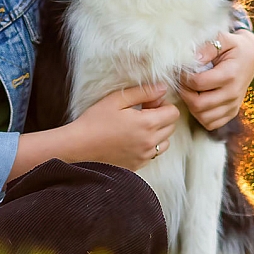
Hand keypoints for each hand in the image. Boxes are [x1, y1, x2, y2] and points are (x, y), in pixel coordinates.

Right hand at [65, 81, 180, 169]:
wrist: (79, 146)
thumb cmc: (94, 121)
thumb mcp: (117, 100)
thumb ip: (143, 92)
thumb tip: (163, 88)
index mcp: (147, 124)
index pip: (174, 113)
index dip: (162, 104)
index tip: (147, 103)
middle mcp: (150, 142)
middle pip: (171, 127)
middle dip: (161, 117)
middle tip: (141, 113)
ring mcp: (144, 156)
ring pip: (165, 142)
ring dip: (157, 133)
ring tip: (137, 128)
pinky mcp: (138, 165)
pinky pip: (153, 154)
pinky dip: (149, 146)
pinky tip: (131, 139)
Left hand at [178, 28, 253, 130]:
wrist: (250, 57)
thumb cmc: (234, 47)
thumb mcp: (224, 39)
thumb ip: (209, 46)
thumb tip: (194, 58)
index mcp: (230, 74)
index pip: (198, 83)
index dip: (184, 77)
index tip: (181, 70)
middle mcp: (233, 93)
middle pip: (198, 104)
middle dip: (184, 93)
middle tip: (182, 82)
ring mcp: (233, 105)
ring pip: (203, 117)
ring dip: (191, 106)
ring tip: (190, 91)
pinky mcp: (232, 112)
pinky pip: (211, 124)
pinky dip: (201, 116)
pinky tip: (198, 101)